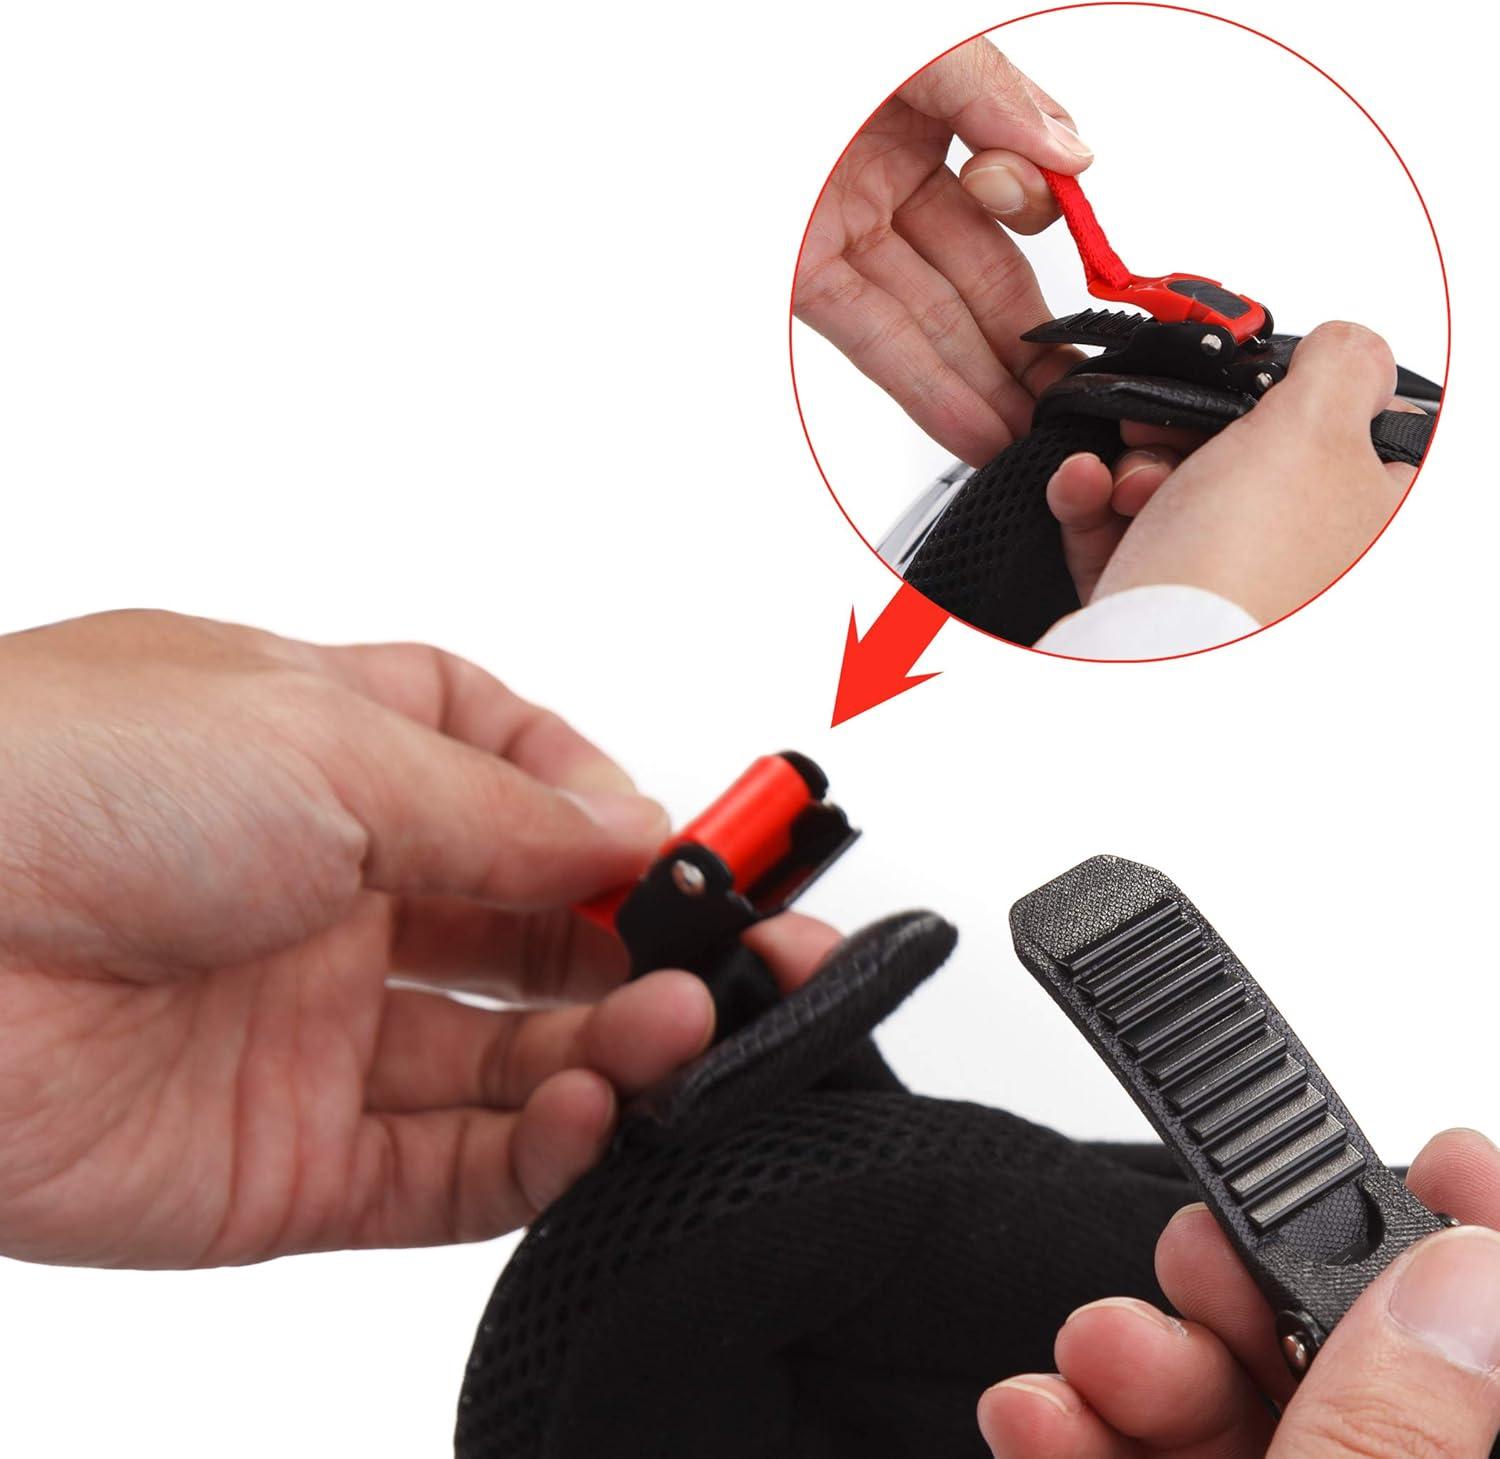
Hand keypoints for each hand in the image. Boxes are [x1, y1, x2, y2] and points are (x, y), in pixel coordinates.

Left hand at [0, 611, 839, 1267]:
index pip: (519, 781)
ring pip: (515, 1057)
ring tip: (684, 1026)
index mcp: (341, 763)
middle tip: (751, 955)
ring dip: (617, 1044)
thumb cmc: (64, 777)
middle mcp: (339, 894)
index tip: (695, 841)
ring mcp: (319, 1031)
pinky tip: (596, 1107)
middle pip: (538, 929)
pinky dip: (543, 1149)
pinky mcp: (291, 1162)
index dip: (613, 810)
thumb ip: (506, 813)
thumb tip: (638, 833)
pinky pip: (453, 1169)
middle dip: (652, 941)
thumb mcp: (333, 746)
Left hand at [794, 35, 1093, 465]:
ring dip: (982, 385)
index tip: (1078, 264)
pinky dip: (925, 388)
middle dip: (1026, 341)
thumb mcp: (913, 47)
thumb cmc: (784, 36)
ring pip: (930, 318)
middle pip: (976, 273)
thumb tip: (1070, 159)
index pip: (1006, 193)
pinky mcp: (801, 278)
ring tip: (1030, 435)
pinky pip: (876, 339)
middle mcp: (885, 175)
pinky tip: (974, 425)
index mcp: (921, 113)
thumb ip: (993, 97)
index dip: (1040, 237)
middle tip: (1074, 396)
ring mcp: (843, 230)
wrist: (680, 72)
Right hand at [979, 1127, 1499, 1456]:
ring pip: (1236, 1415)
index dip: (1479, 1250)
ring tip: (1089, 1351)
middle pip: (1352, 1371)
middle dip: (1256, 1296)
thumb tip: (1461, 1282)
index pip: (1494, 1368)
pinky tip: (1037, 1416)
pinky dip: (1081, 1433)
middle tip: (1194, 1254)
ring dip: (1142, 1359)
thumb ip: (1387, 1439)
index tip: (1446, 1157)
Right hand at [1046, 322, 1418, 616]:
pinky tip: (1082, 484)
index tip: (1267, 383)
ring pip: (1177, 484)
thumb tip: (1347, 346)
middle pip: (1251, 448)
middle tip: (1170, 427)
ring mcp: (1226, 576)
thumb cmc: (1236, 565)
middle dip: (1191, 425)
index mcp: (1369, 515)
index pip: (1368, 430)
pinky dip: (1091, 499)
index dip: (1313, 393)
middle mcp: (1304, 552)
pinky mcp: (1155, 598)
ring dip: (1134, 463)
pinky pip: (1117, 527)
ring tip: (1124, 481)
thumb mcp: (1313, 425)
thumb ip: (1342, 364)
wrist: (1145, 657)